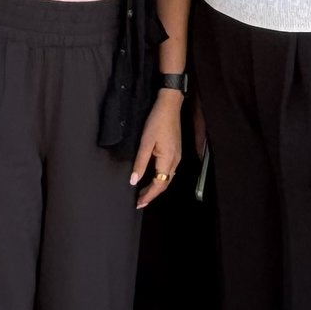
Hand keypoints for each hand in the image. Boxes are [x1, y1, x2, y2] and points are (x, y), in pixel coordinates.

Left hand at [131, 91, 184, 206]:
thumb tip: (134, 181)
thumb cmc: (157, 121)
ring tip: (143, 193)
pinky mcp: (175, 152)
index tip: (138, 203)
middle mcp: (175, 161)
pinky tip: (152, 178)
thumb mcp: (145, 142)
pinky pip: (168, 171)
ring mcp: (177, 156)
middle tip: (139, 202)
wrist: (170, 106)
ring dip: (156, 187)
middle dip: (152, 194)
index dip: (149, 196)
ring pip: (167, 178)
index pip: (159, 184)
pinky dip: (160, 178)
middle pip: (165, 183)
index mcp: (168, 160)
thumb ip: (140, 163)